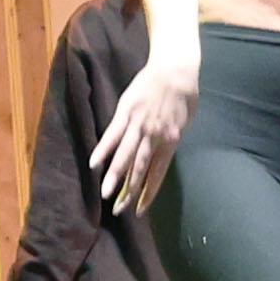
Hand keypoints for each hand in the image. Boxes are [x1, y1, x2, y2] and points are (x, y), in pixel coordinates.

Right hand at [91, 55, 198, 214]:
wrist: (176, 69)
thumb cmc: (185, 94)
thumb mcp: (185, 121)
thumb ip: (172, 138)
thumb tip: (164, 151)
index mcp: (170, 141)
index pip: (157, 174)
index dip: (148, 193)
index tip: (139, 210)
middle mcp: (154, 137)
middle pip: (139, 169)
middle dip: (129, 191)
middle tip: (118, 210)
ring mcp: (138, 125)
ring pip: (125, 155)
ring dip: (115, 176)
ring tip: (104, 192)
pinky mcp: (125, 112)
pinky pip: (113, 134)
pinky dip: (103, 148)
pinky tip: (94, 162)